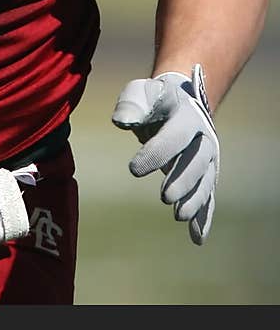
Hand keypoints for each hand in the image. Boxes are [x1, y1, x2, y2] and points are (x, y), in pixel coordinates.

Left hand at [111, 63, 218, 244]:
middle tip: (164, 197)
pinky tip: (197, 238)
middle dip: (182, 180)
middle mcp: (204, 138)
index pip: (175, 136)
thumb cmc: (154, 98)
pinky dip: (203, 217)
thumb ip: (131, 104)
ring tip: (178, 216)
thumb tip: (121, 121)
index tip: (133, 170)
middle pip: (197, 161)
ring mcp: (208, 158)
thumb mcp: (140, 91)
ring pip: (205, 181)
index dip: (156, 153)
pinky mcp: (206, 174)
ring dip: (194, 200)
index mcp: (188, 115)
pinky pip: (207, 197)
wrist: (179, 100)